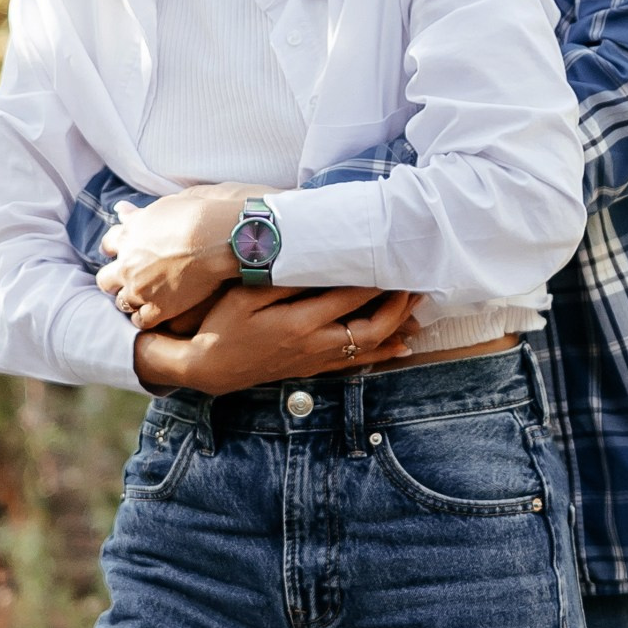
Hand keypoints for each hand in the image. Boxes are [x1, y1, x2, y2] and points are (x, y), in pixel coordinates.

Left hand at [98, 184, 256, 328]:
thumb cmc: (193, 215)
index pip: (107, 244)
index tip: (122, 253)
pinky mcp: (159, 308)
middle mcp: (127, 265)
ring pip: (122, 303)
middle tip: (129, 281)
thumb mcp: (161, 208)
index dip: (114, 250)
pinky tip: (154, 315)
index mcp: (127, 236)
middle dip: (114, 280)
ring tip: (143, 300)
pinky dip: (145, 318)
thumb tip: (121, 209)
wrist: (215, 237)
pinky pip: (141, 321)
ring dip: (130, 301)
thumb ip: (138, 214)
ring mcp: (140, 289)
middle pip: (105, 280)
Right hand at [133, 285, 420, 397]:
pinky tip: (401, 346)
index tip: (394, 261)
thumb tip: (312, 260)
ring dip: (396, 326)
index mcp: (299, 322)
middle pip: (371, 325)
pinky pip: (357, 362)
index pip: (350, 297)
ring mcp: (315, 359)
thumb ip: (281, 279)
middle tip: (416, 284)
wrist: (209, 367)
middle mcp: (314, 344)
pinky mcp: (313, 367)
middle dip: (397, 305)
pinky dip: (383, 353)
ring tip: (418, 309)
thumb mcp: (244, 296)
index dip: (376, 280)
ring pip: (369, 346)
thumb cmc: (223, 325)